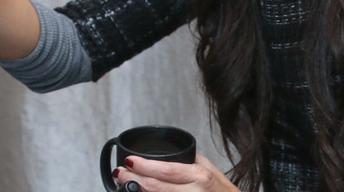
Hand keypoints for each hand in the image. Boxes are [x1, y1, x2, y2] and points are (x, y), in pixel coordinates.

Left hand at [114, 153, 242, 191]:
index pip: (166, 170)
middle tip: (121, 172)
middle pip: (155, 188)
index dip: (144, 166)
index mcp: (200, 176)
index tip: (130, 161)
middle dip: (133, 179)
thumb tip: (166, 155)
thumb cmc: (223, 191)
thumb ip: (189, 161)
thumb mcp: (209, 169)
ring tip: (126, 184)